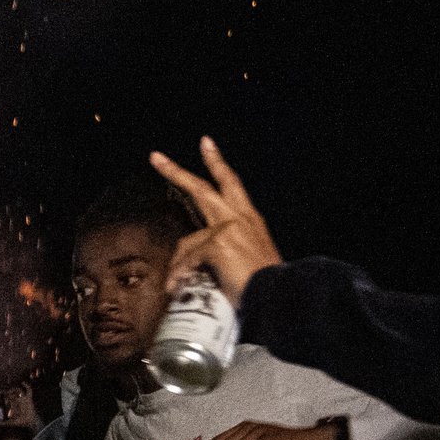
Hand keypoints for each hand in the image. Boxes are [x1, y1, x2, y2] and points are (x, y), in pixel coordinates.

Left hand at [1, 389, 41, 429]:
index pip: (7, 397)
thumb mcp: (12, 422)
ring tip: (10, 391)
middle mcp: (18, 400)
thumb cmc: (21, 422)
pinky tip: (23, 383)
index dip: (2, 395)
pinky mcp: (28, 399)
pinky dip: (27, 386)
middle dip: (7, 392)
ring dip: (14, 390)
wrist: (30, 422)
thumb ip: (4, 423)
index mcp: (13, 404)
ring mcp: (23, 399)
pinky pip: (29, 391)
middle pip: (12, 393)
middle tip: (3, 393)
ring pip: (18, 390)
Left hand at [147, 137, 282, 305]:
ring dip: (178, 262)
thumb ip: (228, 253)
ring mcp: (230, 228)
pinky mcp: (221, 243)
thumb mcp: (252, 260)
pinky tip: (179, 288)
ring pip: (189, 238)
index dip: (217, 164)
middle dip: (176, 172)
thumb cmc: (268, 283)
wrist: (282, 295)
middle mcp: (240, 217)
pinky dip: (182, 276)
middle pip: (202, 189)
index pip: (231, 184)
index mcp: (250, 219)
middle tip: (156, 158)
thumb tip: (199, 265)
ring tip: (172, 281)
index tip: (206, 144)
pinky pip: (190, 260)